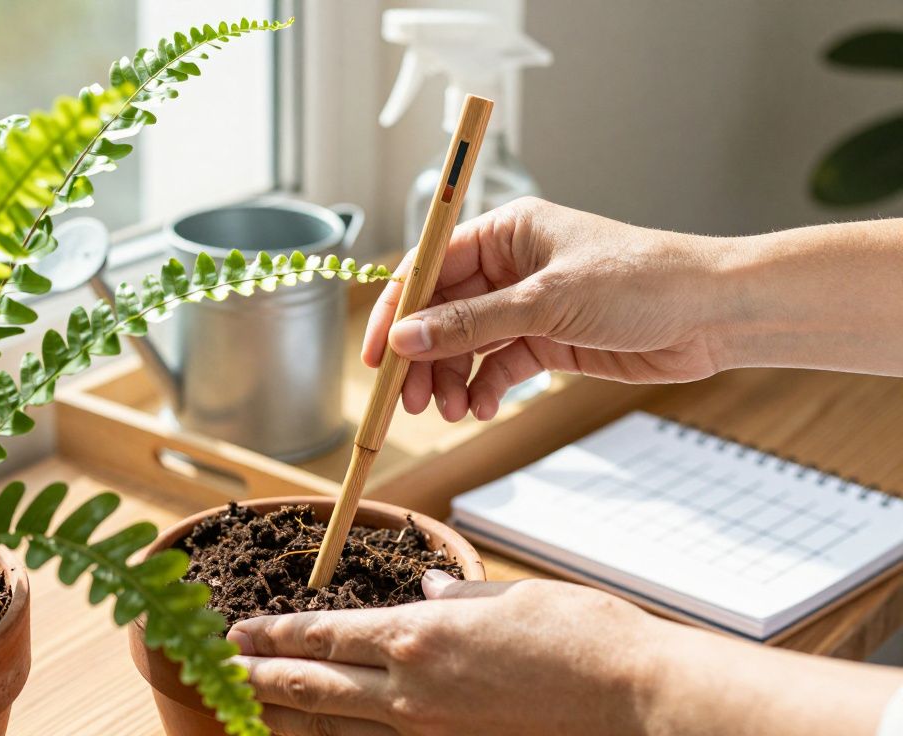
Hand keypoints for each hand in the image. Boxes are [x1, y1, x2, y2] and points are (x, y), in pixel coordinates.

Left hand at [226, 573, 660, 735]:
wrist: (636, 700)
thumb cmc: (582, 637)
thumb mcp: (513, 599)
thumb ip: (461, 597)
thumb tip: (429, 590)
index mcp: (419, 634)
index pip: (326, 633)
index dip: (277, 632)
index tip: (240, 628)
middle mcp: (410, 688)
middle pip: (314, 683)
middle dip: (262, 672)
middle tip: (223, 664)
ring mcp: (429, 729)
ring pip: (337, 722)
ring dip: (289, 710)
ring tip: (253, 700)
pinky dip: (342, 735)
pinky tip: (325, 730)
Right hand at [363, 197, 732, 421]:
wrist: (713, 314)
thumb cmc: (642, 282)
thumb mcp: (547, 303)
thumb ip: (472, 323)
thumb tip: (405, 338)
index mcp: (506, 232)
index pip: (429, 267)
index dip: (397, 310)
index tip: (378, 355)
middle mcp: (511, 266)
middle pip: (442, 311)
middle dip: (423, 356)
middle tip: (409, 401)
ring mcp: (528, 305)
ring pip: (466, 344)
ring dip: (452, 379)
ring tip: (452, 411)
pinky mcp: (549, 340)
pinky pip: (498, 365)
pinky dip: (485, 388)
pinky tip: (483, 408)